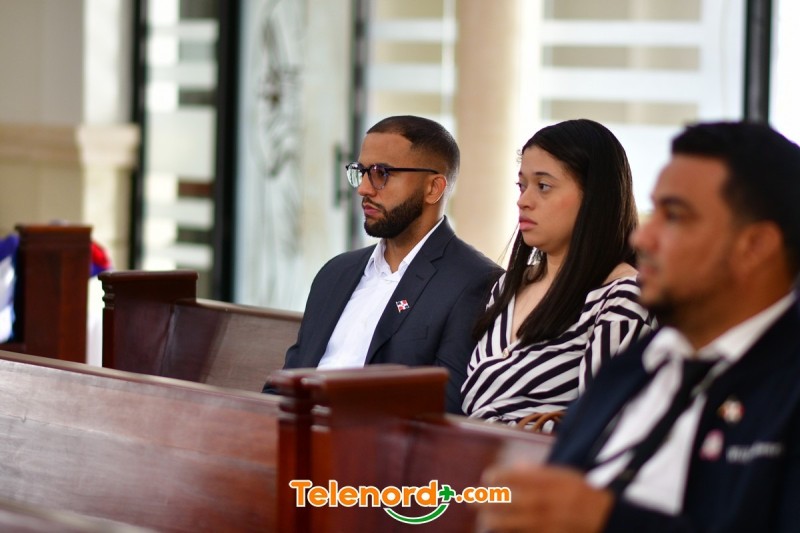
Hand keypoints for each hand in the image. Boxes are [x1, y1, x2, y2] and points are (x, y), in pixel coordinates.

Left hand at [476, 464, 612, 532]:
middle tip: (470, 500)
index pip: (509, 477)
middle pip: (501, 502)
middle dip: (482, 500)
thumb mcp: (562, 475)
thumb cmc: (581, 493)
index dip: (494, 477)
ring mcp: (540, 523)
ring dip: (490, 520)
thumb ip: (537, 472)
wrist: (604, 518)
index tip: (487, 477)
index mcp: (543, 482)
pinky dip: (507, 532)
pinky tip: (500, 530)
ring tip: (484, 519)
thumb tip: (515, 468)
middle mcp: (540, 502)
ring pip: (504, 523)